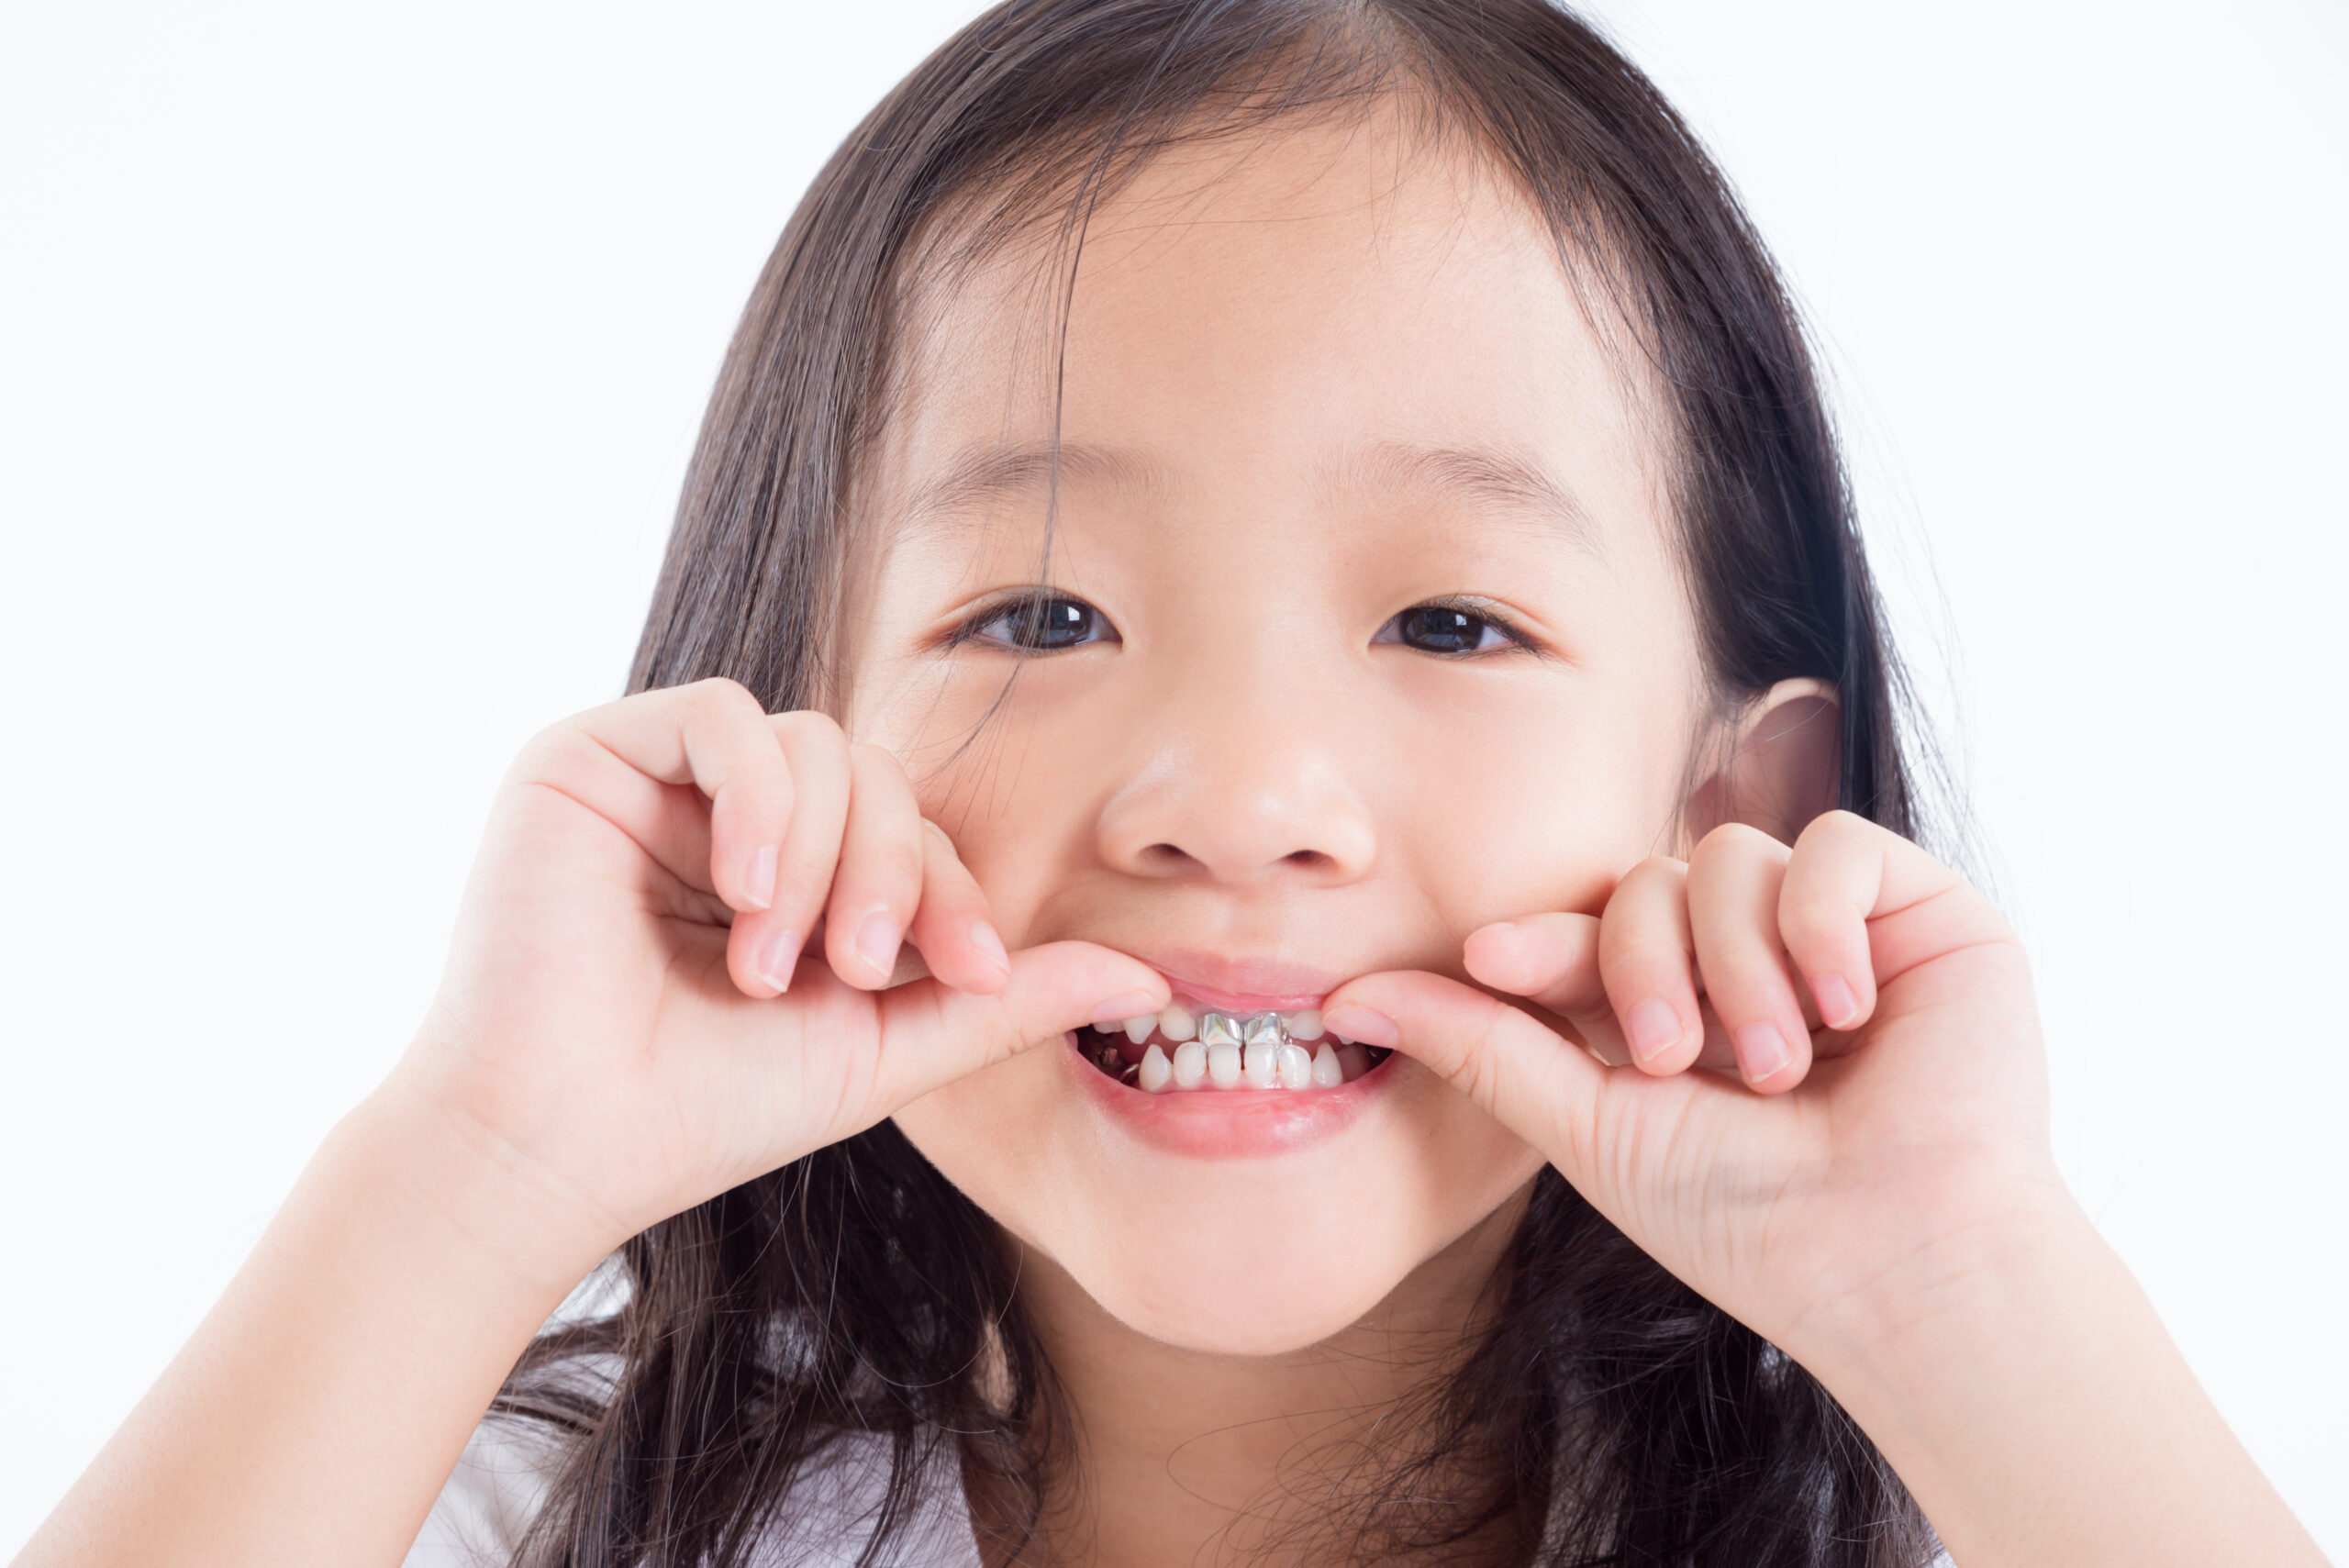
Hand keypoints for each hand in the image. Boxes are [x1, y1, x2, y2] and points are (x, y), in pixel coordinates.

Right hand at [387, 678, 1166, 1280]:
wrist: (561, 1144)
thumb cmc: (708, 1109)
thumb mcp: (886, 1051)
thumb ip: (1003, 1000)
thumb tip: (1155, 980)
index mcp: (803, 875)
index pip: (915, 834)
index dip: (954, 891)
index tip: (969, 972)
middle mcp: (738, 816)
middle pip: (875, 776)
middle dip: (893, 873)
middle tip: (856, 971)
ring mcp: (669, 780)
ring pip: (815, 747)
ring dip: (820, 856)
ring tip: (770, 963)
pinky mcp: (594, 753)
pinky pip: (726, 718)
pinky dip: (759, 799)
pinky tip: (745, 888)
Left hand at [1321, 811, 2065, 1360]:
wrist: (1900, 1259)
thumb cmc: (1749, 1219)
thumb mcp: (1591, 1127)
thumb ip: (1482, 1048)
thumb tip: (1344, 998)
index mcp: (1670, 1010)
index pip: (1582, 934)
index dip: (1537, 939)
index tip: (1490, 959)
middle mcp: (1747, 961)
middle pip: (1646, 882)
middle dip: (1639, 963)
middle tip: (1672, 1057)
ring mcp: (1833, 931)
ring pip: (1730, 859)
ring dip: (1736, 964)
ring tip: (1777, 1065)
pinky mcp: (1920, 910)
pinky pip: (1834, 844)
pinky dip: (1821, 920)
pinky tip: (1848, 1008)